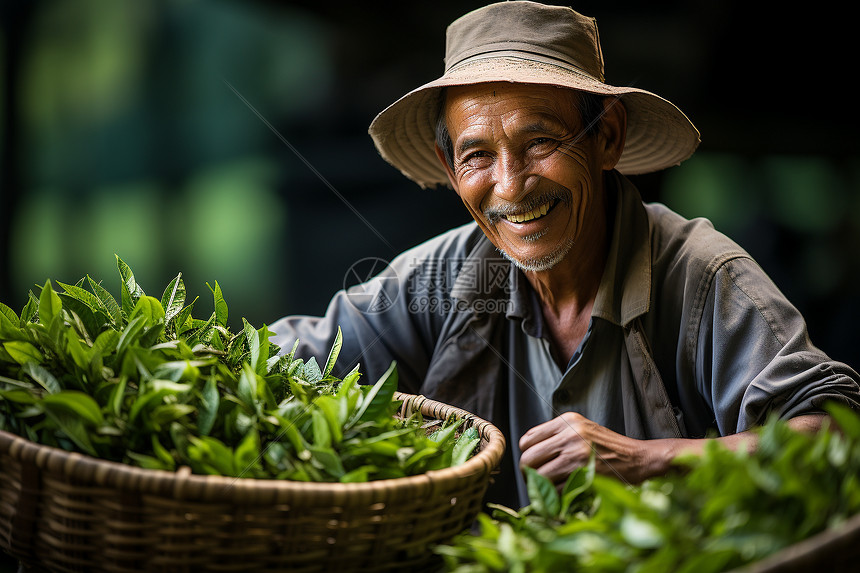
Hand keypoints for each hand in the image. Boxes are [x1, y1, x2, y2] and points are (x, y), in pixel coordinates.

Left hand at [518, 412, 671, 486]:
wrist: (640, 459)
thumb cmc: (610, 449)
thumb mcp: (582, 431)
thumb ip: (556, 436)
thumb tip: (527, 454)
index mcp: (567, 421)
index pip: (527, 440)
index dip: (528, 456)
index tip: (536, 466)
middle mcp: (569, 433)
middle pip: (527, 459)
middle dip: (529, 475)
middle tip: (539, 483)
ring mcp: (576, 452)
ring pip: (537, 476)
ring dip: (541, 488)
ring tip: (552, 490)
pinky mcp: (583, 472)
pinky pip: (554, 489)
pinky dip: (556, 497)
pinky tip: (566, 495)